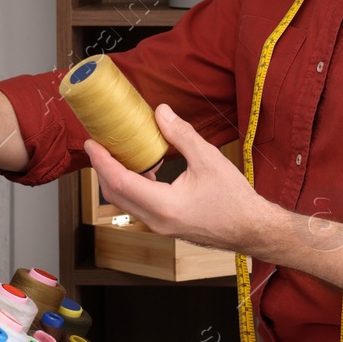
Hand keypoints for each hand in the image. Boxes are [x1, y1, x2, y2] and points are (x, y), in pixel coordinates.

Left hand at [83, 102, 277, 251]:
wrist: (252, 229)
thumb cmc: (235, 200)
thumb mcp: (208, 159)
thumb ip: (181, 134)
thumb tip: (160, 112)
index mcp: (164, 206)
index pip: (119, 181)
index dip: (102, 161)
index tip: (91, 143)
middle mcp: (156, 221)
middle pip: (115, 194)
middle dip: (102, 169)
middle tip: (98, 145)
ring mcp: (160, 226)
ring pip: (125, 202)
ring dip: (116, 178)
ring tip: (118, 153)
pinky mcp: (166, 225)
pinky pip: (139, 205)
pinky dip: (133, 186)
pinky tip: (146, 167)